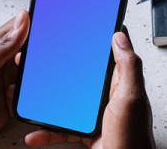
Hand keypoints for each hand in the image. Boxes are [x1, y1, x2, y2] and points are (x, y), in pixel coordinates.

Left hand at [0, 10, 29, 148]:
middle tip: (31, 66)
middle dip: (34, 59)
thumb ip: (4, 45)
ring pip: (30, 74)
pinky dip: (26, 97)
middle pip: (28, 53)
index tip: (44, 36)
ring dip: (31, 79)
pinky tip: (12, 98)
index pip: (18, 29)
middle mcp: (0, 62)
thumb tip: (22, 20)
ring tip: (19, 84)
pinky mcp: (10, 100)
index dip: (33, 30)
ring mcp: (5, 81)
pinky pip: (28, 95)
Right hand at [24, 28, 155, 148]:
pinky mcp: (85, 131)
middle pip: (83, 75)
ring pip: (69, 100)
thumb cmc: (132, 140)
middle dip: (64, 68)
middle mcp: (109, 95)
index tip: (79, 28)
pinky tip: (35, 132)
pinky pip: (62, 127)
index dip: (96, 39)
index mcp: (121, 82)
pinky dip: (47, 130)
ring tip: (34, 94)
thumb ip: (128, 66)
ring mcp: (96, 114)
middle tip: (46, 60)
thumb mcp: (130, 98)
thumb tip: (120, 36)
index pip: (109, 53)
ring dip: (51, 100)